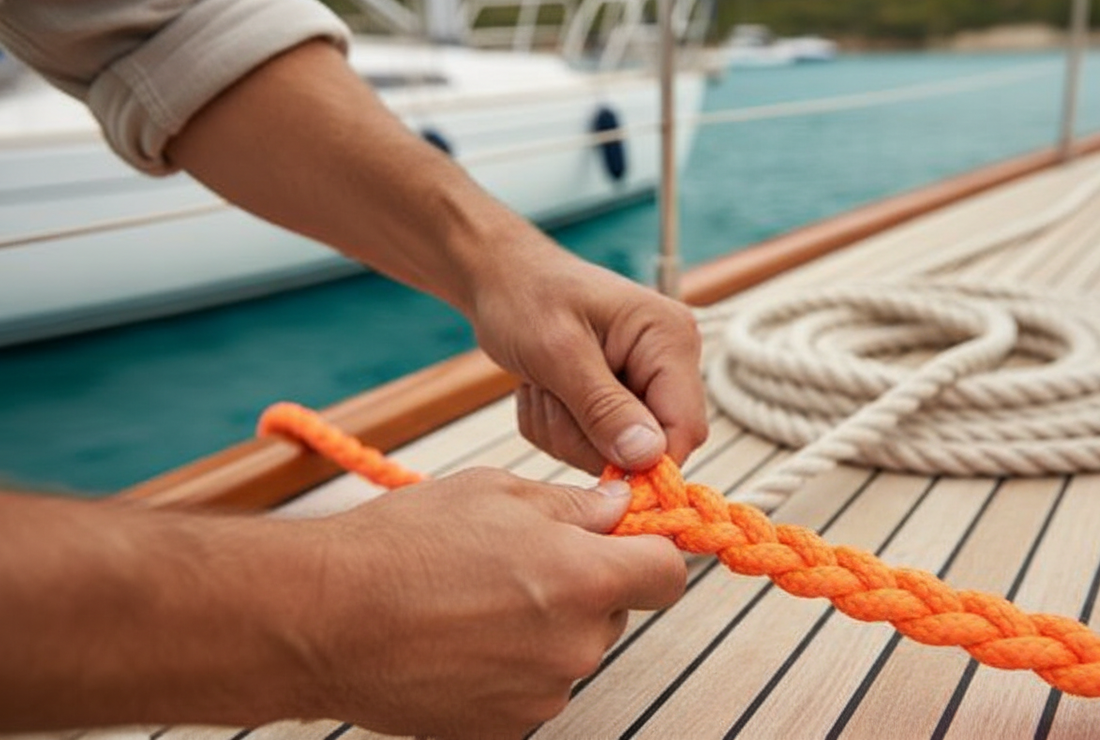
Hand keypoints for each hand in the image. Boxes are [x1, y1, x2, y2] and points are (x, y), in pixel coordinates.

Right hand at [302, 468, 685, 737]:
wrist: (324, 620)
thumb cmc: (401, 547)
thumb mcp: (494, 492)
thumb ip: (571, 506)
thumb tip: (617, 507)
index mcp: (584, 578)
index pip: (667, 575)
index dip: (650, 553)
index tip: (629, 544)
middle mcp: (574, 645)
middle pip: (613, 613)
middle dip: (584, 587)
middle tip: (522, 562)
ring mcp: (541, 694)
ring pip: (569, 651)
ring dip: (544, 627)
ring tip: (474, 600)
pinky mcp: (506, 727)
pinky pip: (532, 687)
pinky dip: (510, 666)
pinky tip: (460, 639)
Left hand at [467, 224, 708, 473]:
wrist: (503, 280)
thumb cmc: (527, 296)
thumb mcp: (558, 353)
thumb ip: (602, 407)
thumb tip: (647, 456)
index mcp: (670, 339)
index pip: (686, 428)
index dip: (647, 462)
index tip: (596, 464)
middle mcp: (669, 363)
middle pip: (648, 447)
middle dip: (589, 438)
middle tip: (550, 397)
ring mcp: (646, 382)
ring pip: (616, 452)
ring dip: (566, 431)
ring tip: (544, 387)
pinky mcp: (623, 399)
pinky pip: (595, 445)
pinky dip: (560, 428)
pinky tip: (546, 391)